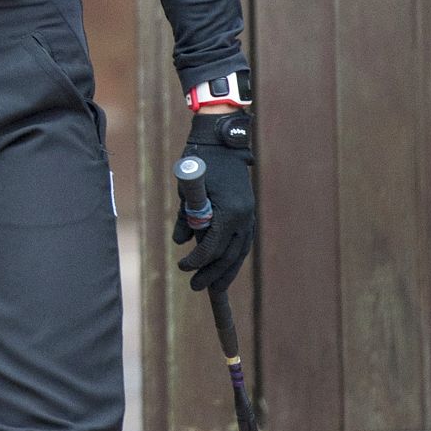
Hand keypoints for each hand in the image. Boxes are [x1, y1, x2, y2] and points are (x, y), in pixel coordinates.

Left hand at [171, 110, 254, 292]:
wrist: (222, 145)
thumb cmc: (200, 164)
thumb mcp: (187, 190)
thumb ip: (185, 217)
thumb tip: (181, 242)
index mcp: (230, 212)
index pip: (213, 246)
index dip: (197, 260)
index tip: (183, 267)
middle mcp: (244, 218)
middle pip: (229, 256)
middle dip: (212, 273)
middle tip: (195, 286)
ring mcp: (249, 217)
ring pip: (239, 253)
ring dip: (226, 271)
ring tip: (213, 286)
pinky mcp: (248, 215)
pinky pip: (242, 243)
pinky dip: (234, 257)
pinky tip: (225, 268)